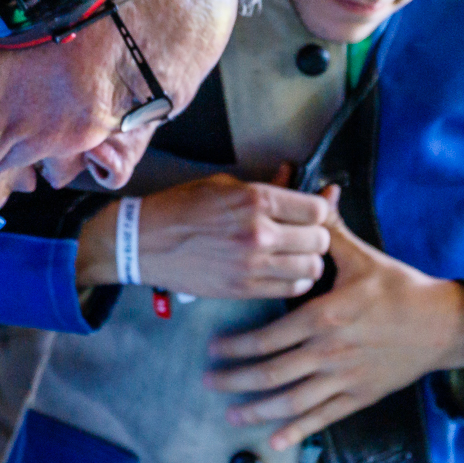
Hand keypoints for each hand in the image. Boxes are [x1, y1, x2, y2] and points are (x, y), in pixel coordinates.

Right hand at [77, 172, 334, 298]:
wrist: (143, 242)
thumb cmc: (180, 207)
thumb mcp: (223, 184)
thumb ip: (265, 184)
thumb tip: (293, 173)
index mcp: (255, 199)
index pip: (316, 210)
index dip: (317, 211)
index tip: (309, 214)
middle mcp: (259, 232)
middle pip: (319, 240)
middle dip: (317, 236)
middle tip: (304, 236)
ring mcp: (252, 264)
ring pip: (312, 268)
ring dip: (309, 261)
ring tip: (297, 256)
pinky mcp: (243, 288)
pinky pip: (291, 289)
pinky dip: (296, 282)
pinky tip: (286, 273)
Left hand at [204, 206, 463, 450]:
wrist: (442, 325)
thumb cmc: (399, 288)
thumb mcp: (361, 257)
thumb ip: (329, 233)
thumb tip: (314, 197)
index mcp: (325, 316)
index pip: (269, 337)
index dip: (237, 346)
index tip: (213, 348)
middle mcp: (330, 351)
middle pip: (272, 373)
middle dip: (235, 380)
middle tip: (208, 381)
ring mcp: (345, 378)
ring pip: (292, 402)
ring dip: (257, 411)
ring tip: (231, 415)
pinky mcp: (360, 396)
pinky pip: (323, 418)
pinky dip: (297, 431)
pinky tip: (274, 440)